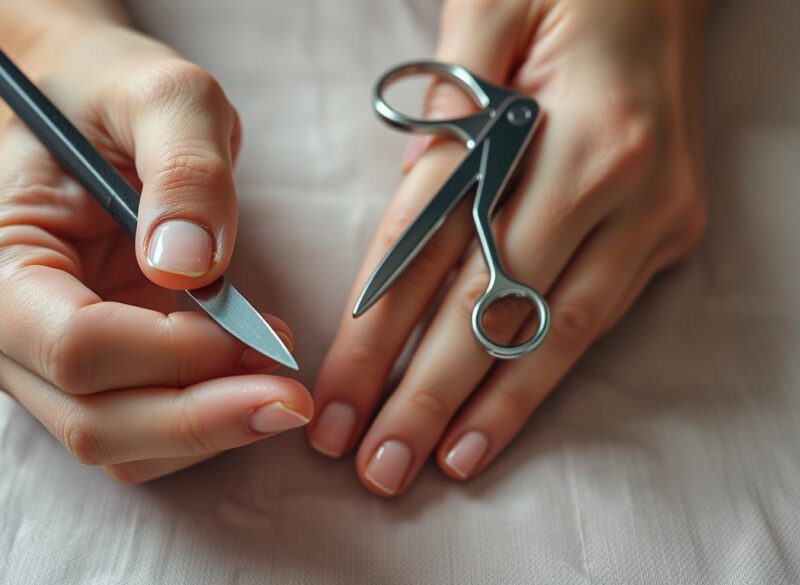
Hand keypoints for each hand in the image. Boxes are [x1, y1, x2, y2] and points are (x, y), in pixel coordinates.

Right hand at [0, 21, 310, 482]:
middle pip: (93, 421)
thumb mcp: (165, 97)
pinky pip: (134, 438)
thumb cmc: (109, 96)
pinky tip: (241, 375)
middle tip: (294, 395)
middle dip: (203, 417)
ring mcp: (19, 367)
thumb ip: (186, 169)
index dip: (180, 355)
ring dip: (206, 427)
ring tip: (276, 374)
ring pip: (116, 448)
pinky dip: (195, 420)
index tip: (267, 336)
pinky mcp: (62, 384)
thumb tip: (191, 268)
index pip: (78, 349)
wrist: (75, 109)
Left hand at [309, 0, 707, 495]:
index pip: (440, 248)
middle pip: (494, 306)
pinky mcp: (664, 233)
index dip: (382, 333)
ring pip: (555, 333)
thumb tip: (407, 209)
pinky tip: (494, 426)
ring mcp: (649, 214)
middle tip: (375, 464)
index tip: (336, 398)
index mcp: (558, 123)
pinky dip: (540, 379)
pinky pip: (593, 321)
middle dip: (427, 395)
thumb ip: (441, 114)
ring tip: (430, 466)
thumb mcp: (487, 14)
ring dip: (487, 409)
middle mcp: (613, 179)